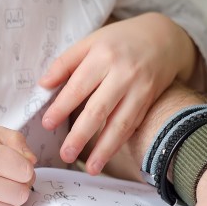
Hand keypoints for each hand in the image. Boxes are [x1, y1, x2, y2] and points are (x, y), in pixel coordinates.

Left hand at [39, 13, 193, 174]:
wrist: (163, 37)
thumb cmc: (119, 40)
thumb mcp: (91, 41)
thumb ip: (65, 62)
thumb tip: (43, 85)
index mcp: (103, 56)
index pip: (78, 86)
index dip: (62, 107)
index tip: (47, 124)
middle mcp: (123, 74)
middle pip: (99, 109)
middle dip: (81, 135)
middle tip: (65, 154)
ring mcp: (139, 89)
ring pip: (120, 123)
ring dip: (105, 149)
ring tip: (90, 168)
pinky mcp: (150, 101)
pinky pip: (133, 125)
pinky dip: (120, 142)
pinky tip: (107, 156)